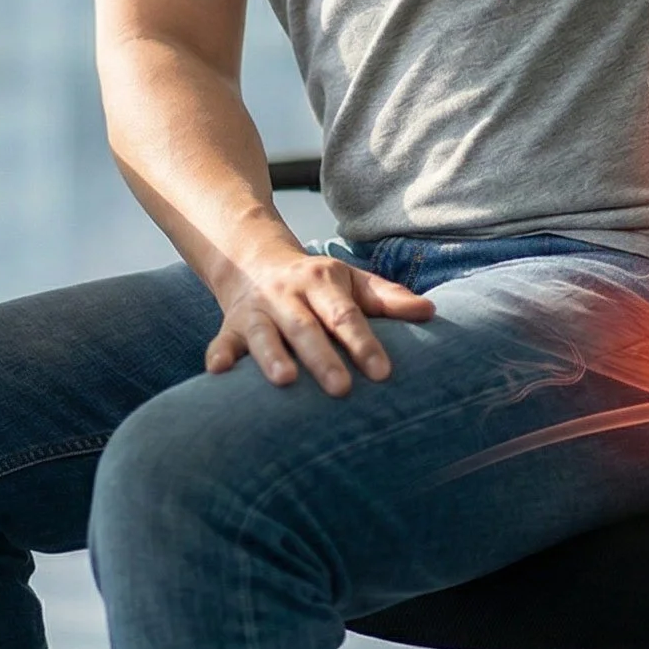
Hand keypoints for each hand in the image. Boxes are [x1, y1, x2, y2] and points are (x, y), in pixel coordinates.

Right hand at [206, 242, 435, 395]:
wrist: (255, 259)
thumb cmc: (316, 283)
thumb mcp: (351, 282)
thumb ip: (387, 297)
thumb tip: (431, 311)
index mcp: (321, 282)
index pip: (345, 314)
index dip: (363, 343)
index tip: (382, 373)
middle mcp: (287, 295)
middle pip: (306, 327)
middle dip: (323, 358)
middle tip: (341, 389)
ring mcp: (256, 311)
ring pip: (263, 334)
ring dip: (271, 357)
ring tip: (285, 381)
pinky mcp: (230, 326)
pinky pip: (222, 341)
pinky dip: (218, 355)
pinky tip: (217, 373)